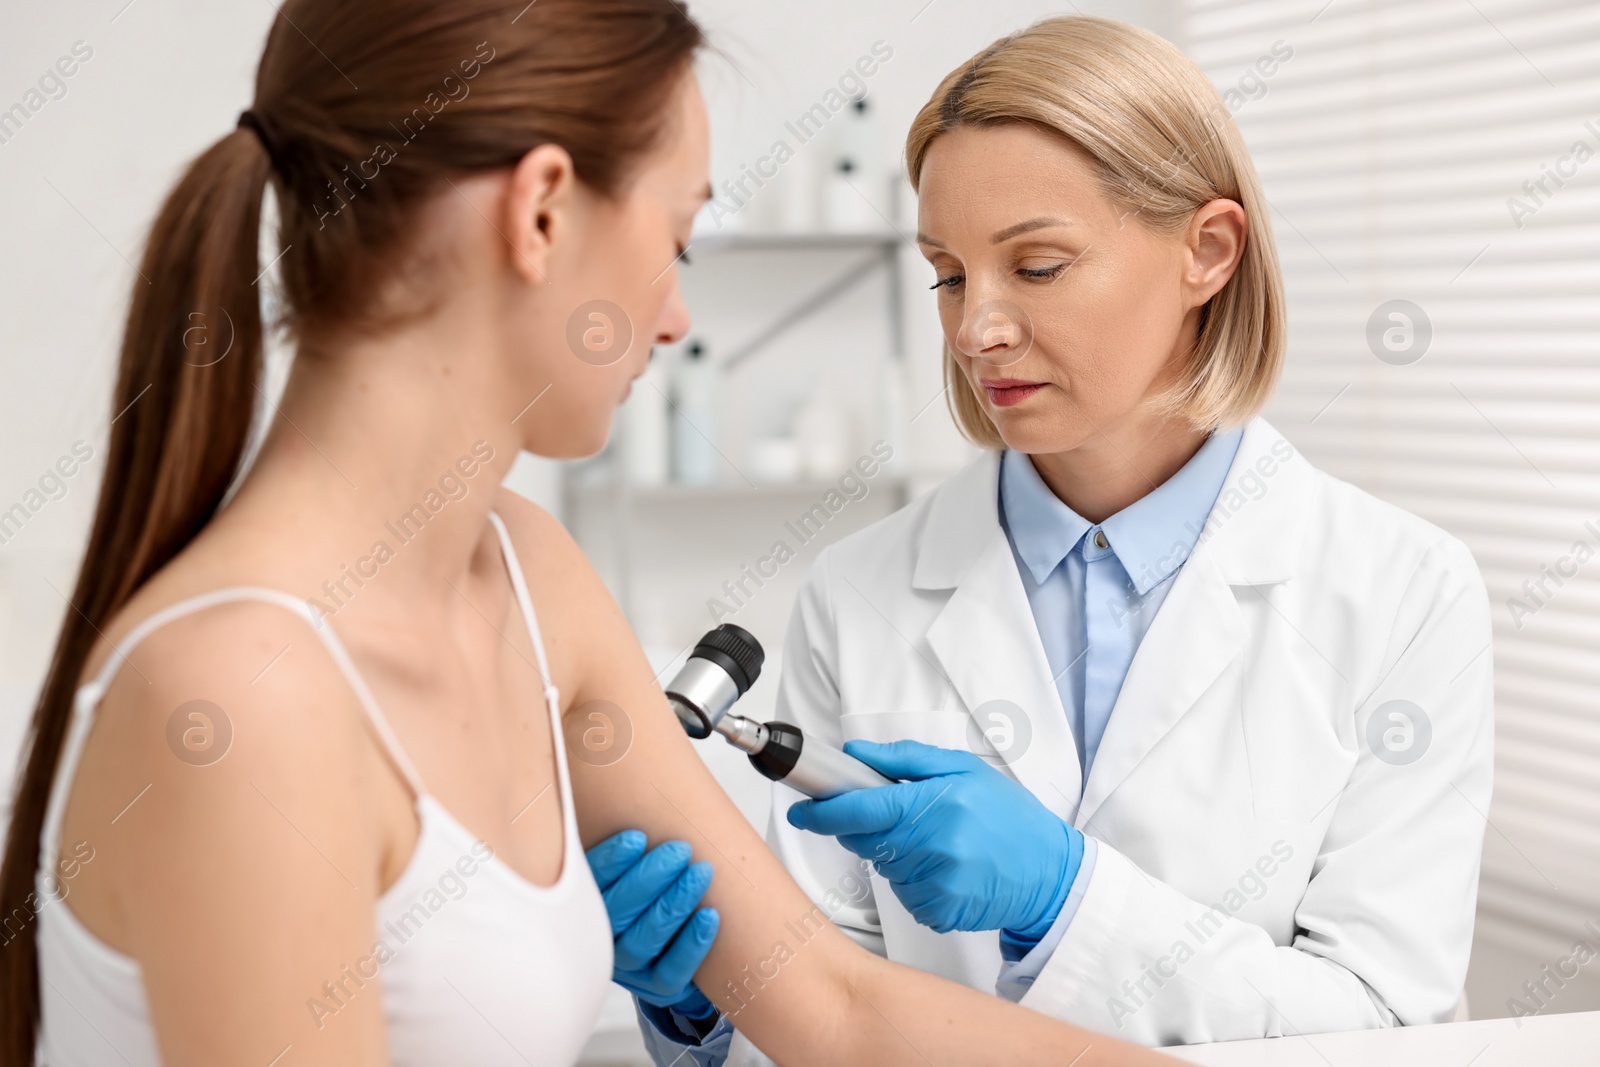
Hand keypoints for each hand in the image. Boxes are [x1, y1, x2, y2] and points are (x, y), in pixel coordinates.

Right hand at [586, 830, 719, 1014]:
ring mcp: (629, 967)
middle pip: (618, 911)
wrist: (664, 945)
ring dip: (674, 903)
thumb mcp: (625, 857)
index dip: (611, 861)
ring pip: (643, 940)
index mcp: (587, 904)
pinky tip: (711, 916)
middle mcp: (601, 938)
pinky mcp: (658, 985)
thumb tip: (619, 760)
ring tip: (701, 872)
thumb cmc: (645, 887)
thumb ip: (619, 826)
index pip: (590, 883)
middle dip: (651, 878)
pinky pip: (672, 971)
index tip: (638, 836)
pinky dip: (692, 944)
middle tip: (680, 849)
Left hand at [785, 739, 1083, 940]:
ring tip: (938, 842)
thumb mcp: (965, 770)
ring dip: (894, 853)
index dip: (822, 810)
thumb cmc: (1009, 817)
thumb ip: (906, 759)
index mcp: (935, 803)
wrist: (1051, 874)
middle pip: (862, 840)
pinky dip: (913, 880)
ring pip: (882, 867)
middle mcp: (932, 846)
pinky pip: (903, 893)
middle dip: (863, 828)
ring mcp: (934, 884)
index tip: (802, 809)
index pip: (860, 809)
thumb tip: (854, 751)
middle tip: (897, 817)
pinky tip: (946, 869)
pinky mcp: (937, 912)